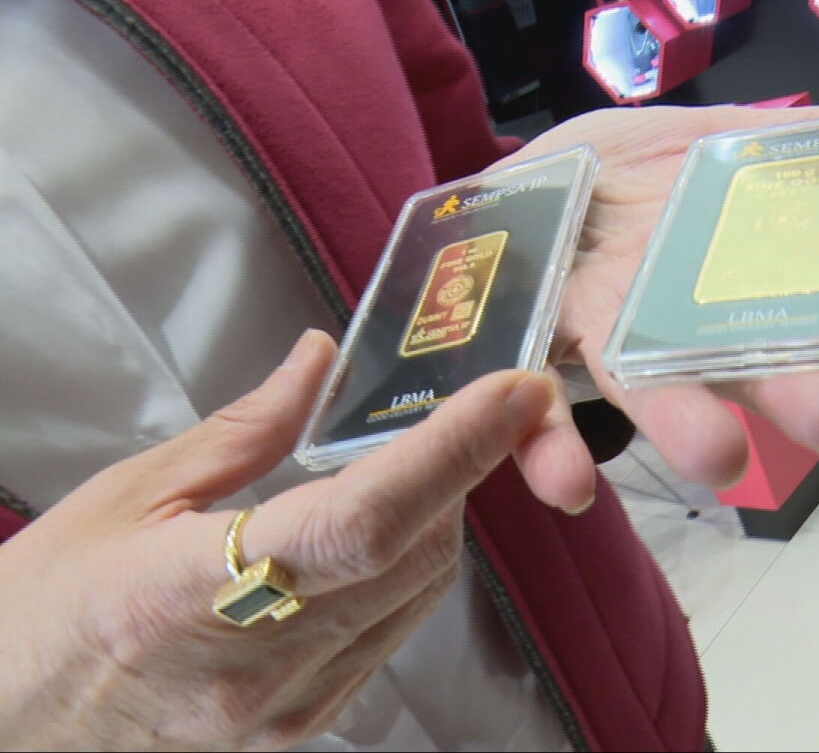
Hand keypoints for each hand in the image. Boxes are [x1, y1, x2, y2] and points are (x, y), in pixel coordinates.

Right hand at [0, 330, 563, 749]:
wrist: (8, 728)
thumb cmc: (47, 608)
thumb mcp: (126, 497)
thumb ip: (242, 431)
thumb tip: (321, 362)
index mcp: (197, 595)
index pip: (365, 522)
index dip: (450, 454)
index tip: (509, 395)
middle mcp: (261, 668)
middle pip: (416, 556)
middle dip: (458, 473)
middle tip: (468, 410)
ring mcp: (289, 707)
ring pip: (419, 597)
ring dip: (441, 520)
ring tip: (418, 464)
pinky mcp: (303, 726)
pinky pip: (392, 636)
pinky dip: (410, 572)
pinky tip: (384, 534)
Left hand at [494, 104, 818, 497]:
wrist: (522, 178)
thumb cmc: (622, 168)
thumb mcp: (704, 136)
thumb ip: (781, 142)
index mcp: (727, 282)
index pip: (808, 324)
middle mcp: (677, 327)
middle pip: (743, 369)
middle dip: (794, 398)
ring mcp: (600, 342)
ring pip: (647, 390)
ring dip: (687, 429)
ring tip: (721, 460)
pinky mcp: (524, 352)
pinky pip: (535, 412)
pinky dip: (553, 453)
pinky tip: (572, 486)